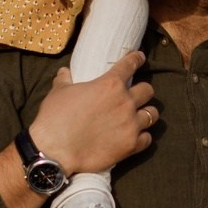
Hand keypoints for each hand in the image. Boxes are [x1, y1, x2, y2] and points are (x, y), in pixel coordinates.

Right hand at [30, 52, 156, 174]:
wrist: (54, 150)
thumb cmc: (55, 118)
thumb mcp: (59, 92)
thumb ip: (65, 80)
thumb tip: (64, 72)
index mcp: (110, 83)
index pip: (130, 64)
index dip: (136, 59)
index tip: (140, 57)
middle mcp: (125, 101)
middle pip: (148, 90)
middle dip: (143, 91)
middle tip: (136, 95)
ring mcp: (130, 124)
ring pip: (152, 114)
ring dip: (146, 113)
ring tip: (140, 116)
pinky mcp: (131, 145)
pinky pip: (147, 138)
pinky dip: (143, 136)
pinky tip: (136, 137)